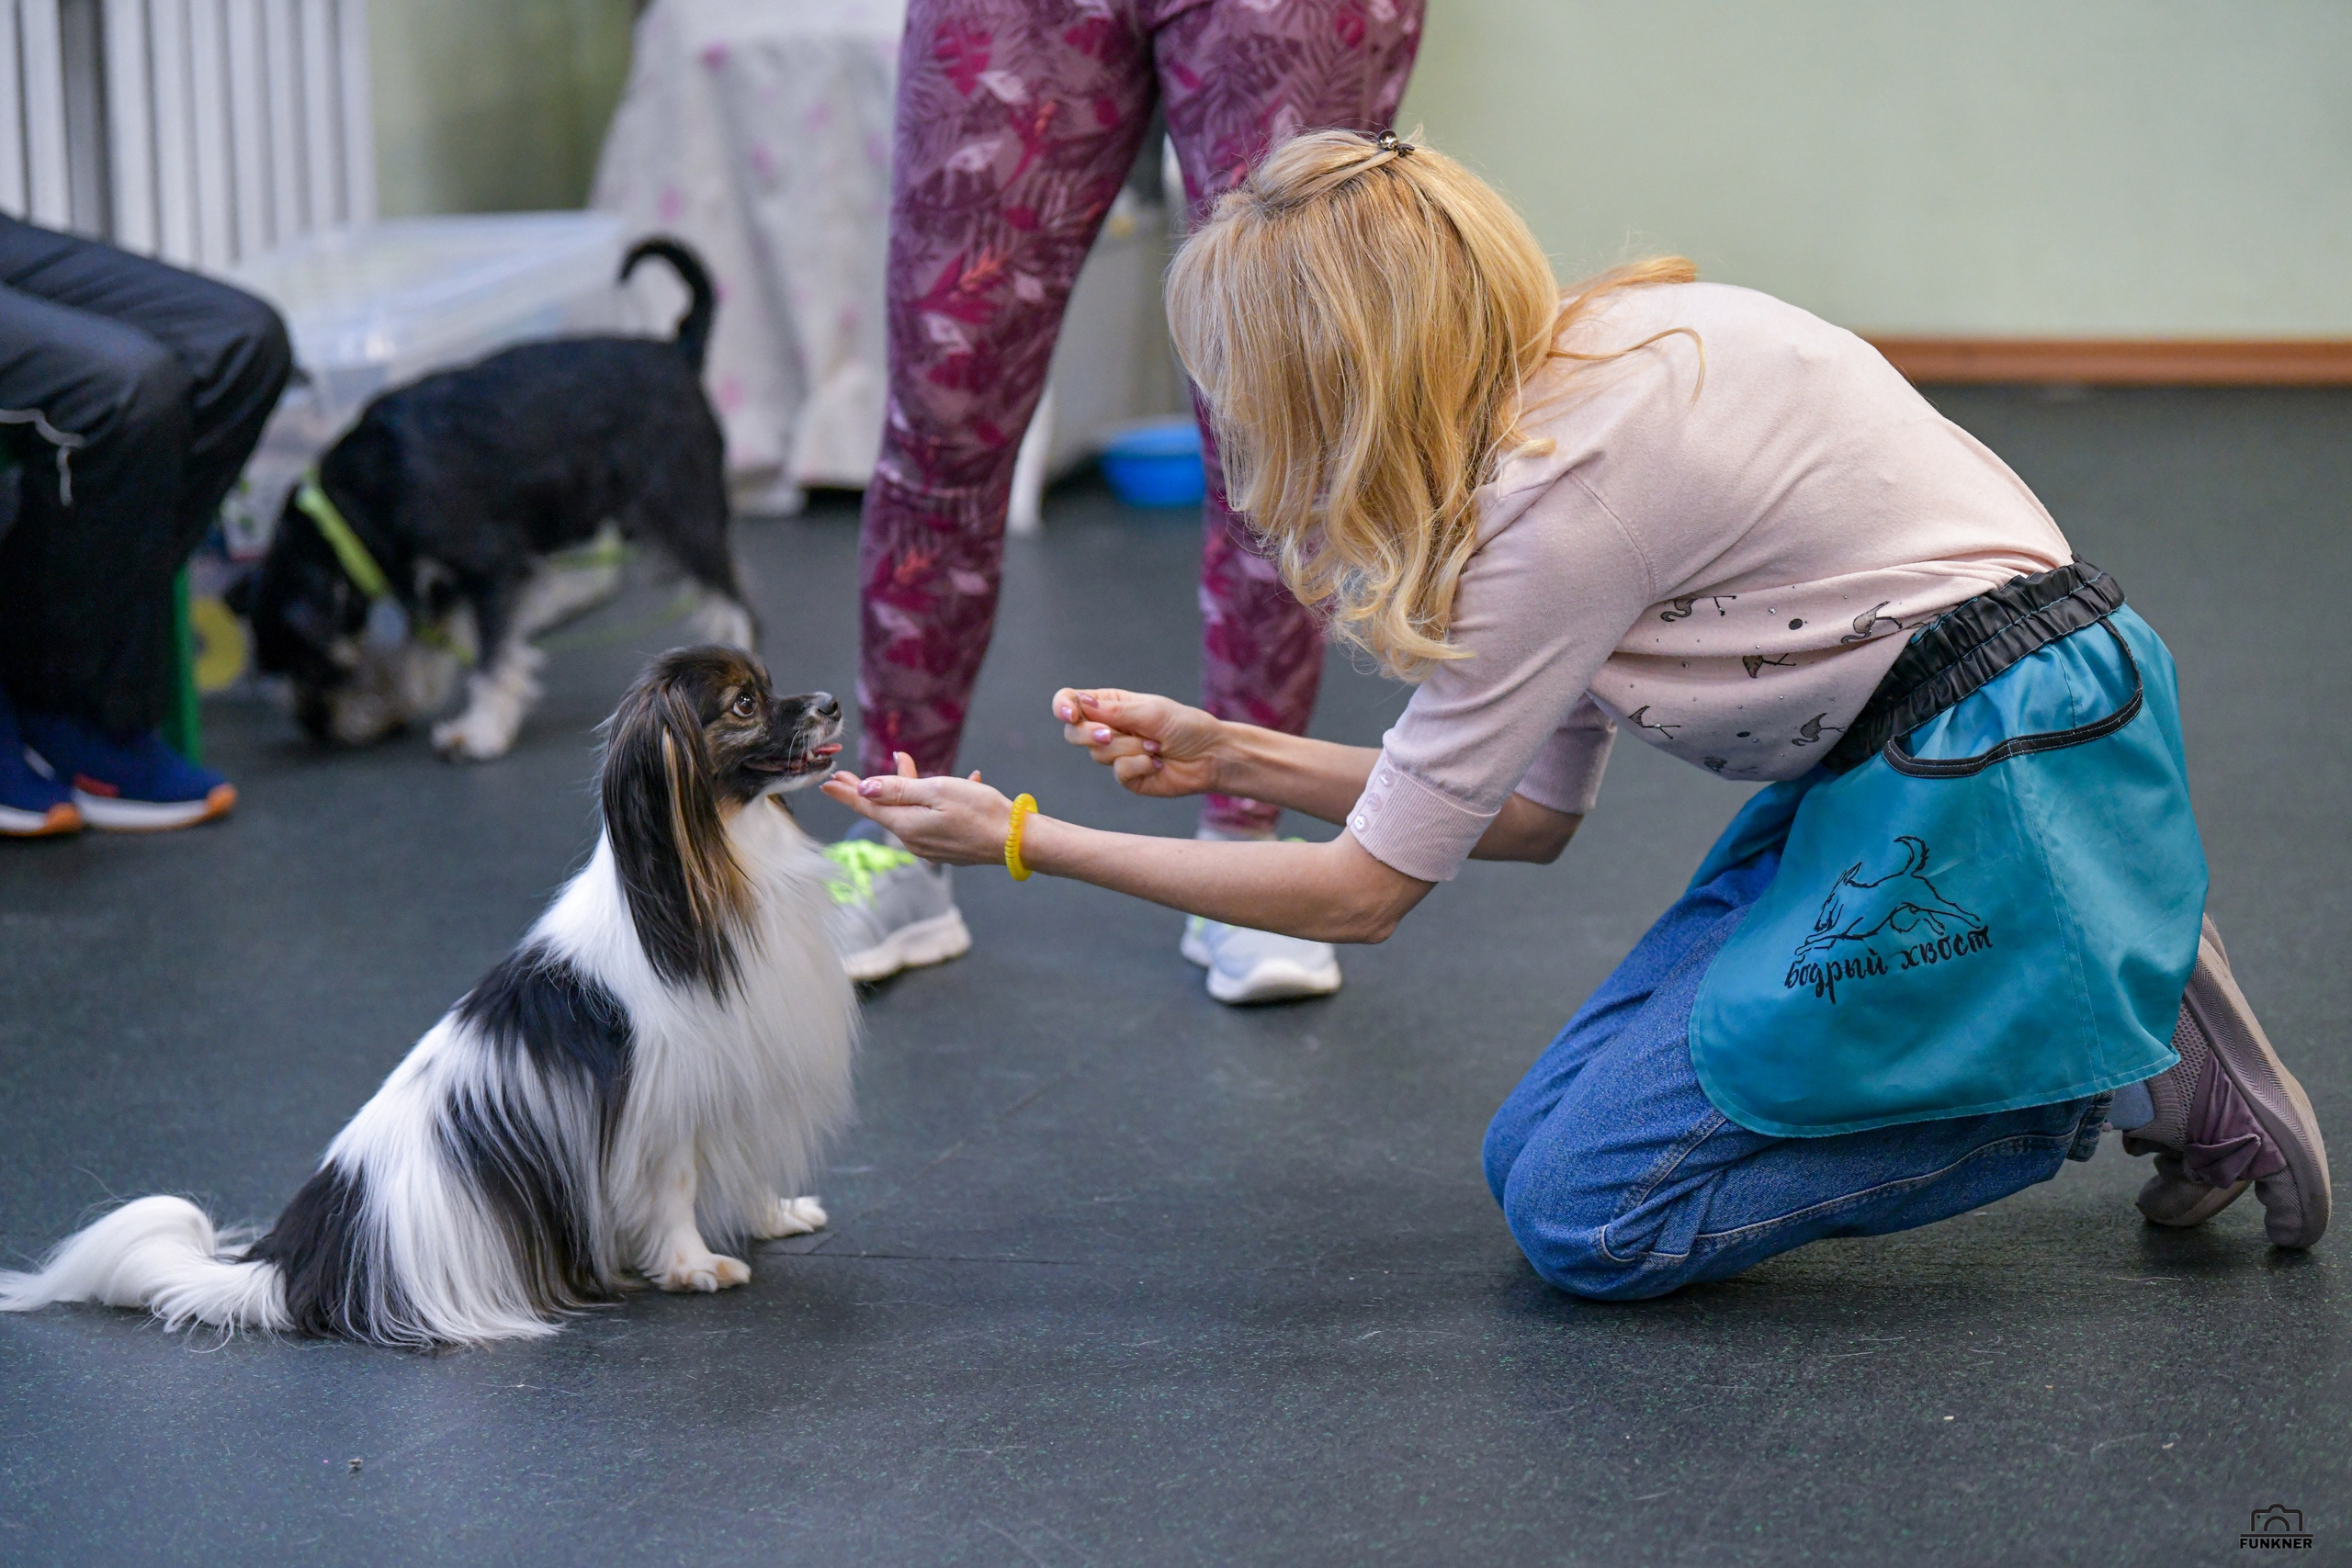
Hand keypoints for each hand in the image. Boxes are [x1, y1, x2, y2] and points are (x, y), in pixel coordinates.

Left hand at [819, 753, 1011, 866]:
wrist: (1017, 841)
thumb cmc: (980, 811)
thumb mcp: (937, 791)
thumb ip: (899, 789)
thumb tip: (864, 789)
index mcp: (907, 825)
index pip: (867, 806)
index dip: (846, 792)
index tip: (827, 781)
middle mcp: (913, 840)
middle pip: (884, 810)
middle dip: (869, 788)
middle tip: (846, 774)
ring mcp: (930, 845)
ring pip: (908, 812)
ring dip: (905, 788)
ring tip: (906, 761)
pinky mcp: (947, 845)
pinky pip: (930, 819)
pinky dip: (932, 800)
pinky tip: (958, 782)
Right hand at [1052, 687, 1225, 798]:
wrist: (1211, 755)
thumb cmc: (1185, 726)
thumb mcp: (1151, 711)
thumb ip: (1114, 710)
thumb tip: (1080, 703)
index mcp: (1110, 704)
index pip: (1071, 702)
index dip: (1063, 707)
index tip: (1070, 714)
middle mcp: (1108, 728)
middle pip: (1073, 732)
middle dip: (1092, 734)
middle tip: (1112, 734)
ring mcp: (1116, 754)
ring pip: (1098, 754)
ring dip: (1130, 749)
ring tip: (1157, 745)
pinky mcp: (1127, 777)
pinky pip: (1119, 772)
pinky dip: (1140, 765)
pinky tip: (1158, 762)